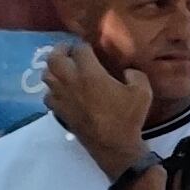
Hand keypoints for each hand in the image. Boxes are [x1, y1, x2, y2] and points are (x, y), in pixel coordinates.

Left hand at [39, 41, 151, 174]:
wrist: (113, 144)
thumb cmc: (127, 117)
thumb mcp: (143, 92)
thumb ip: (135, 74)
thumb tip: (126, 70)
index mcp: (90, 73)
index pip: (79, 49)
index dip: (84, 45)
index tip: (90, 46)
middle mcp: (70, 81)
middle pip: (54, 58)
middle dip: (60, 50)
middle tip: (68, 50)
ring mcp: (61, 96)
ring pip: (46, 75)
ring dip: (53, 67)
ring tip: (62, 67)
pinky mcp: (58, 110)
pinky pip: (47, 94)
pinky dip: (51, 89)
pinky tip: (61, 90)